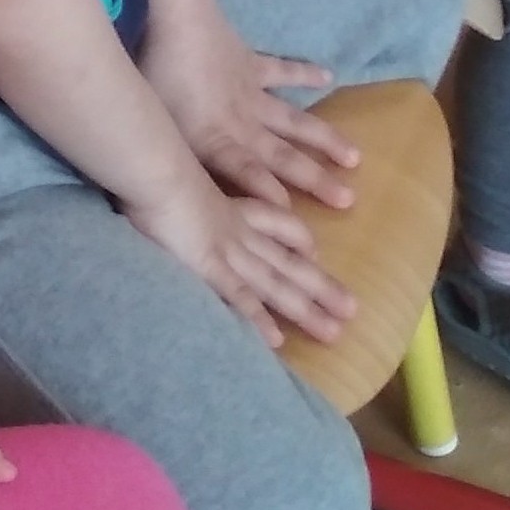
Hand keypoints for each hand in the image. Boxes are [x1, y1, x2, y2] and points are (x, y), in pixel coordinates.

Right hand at [128, 165, 355, 350]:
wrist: (158, 171)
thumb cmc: (166, 169)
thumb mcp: (188, 173)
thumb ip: (194, 188)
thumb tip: (191, 196)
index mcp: (236, 207)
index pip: (278, 222)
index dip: (298, 238)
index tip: (314, 251)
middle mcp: (241, 232)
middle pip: (289, 262)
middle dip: (321, 286)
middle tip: (351, 310)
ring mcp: (229, 252)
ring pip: (276, 284)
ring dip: (305, 309)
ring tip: (333, 333)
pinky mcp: (211, 267)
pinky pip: (239, 297)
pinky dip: (258, 319)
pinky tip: (276, 341)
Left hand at [146, 9, 357, 212]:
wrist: (181, 27)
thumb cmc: (158, 79)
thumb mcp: (158, 124)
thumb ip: (171, 155)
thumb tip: (173, 186)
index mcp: (216, 141)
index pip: (247, 174)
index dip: (268, 194)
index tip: (296, 215)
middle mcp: (243, 123)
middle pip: (282, 156)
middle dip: (315, 179)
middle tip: (348, 200)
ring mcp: (252, 94)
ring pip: (296, 121)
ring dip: (325, 139)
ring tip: (355, 157)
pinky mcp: (253, 66)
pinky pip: (284, 71)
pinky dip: (306, 72)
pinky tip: (328, 76)